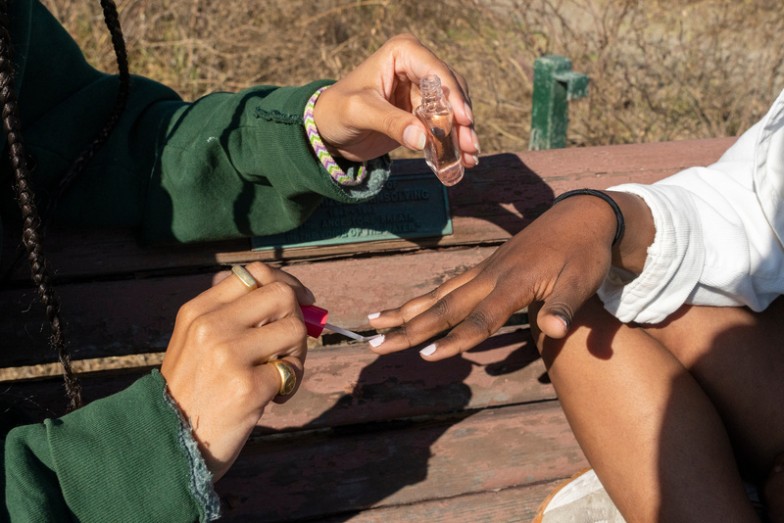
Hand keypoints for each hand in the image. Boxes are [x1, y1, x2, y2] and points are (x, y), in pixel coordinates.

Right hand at [160, 262, 312, 480]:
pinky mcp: (247, 387)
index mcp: (198, 311)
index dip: (286, 283)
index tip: (300, 300)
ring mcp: (227, 355)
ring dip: (296, 354)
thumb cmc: (194, 391)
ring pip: (295, 330)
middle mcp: (211, 326)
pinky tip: (272, 397)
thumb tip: (294, 295)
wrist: (168, 442)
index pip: (254, 273)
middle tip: (287, 346)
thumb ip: (234, 316)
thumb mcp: (196, 342)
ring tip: (278, 374)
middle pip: (282, 295)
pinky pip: (292, 370)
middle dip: (297, 319)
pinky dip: (291, 384)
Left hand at [313, 33, 479, 165]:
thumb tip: (423, 139)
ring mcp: (422, 92)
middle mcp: (417, 68)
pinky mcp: (422, 114)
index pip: (435, 70)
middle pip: (451, 91)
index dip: (453, 95)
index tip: (464, 120)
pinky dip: (453, 144)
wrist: (328, 131)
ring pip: (453, 111)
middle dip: (462, 120)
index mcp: (402, 53)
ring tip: (469, 158)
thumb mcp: (360, 112)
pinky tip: (463, 161)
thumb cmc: (336, 111)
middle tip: (470, 146)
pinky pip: (444, 128)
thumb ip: (391, 122)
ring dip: (462, 135)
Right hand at [367, 193, 650, 359]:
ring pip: (437, 295)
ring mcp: (484, 271)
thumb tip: (555, 332)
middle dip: (408, 329)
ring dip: (406, 312)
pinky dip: (424, 300)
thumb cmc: (584, 255)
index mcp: (514, 283)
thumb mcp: (584, 281)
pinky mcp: (485, 269)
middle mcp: (491, 276)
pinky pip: (447, 287)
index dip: (454, 339)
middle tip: (375, 345)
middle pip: (444, 307)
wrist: (580, 218)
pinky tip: (409, 309)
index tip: (426, 356)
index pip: (479, 318)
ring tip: (373, 323)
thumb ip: (566, 307)